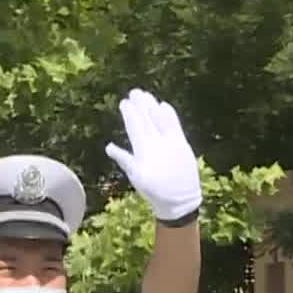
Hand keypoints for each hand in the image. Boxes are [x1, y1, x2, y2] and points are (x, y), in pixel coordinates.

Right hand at [105, 89, 201, 221]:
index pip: (134, 127)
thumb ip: (124, 159)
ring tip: (146, 95)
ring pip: (160, 119)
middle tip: (135, 92)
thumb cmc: (155, 190)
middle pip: (147, 119)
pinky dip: (170, 115)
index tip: (124, 102)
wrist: (180, 200)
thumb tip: (109, 147)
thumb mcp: (136, 177)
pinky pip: (175, 125)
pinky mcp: (183, 144)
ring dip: (153, 106)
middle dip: (140, 105)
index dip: (129, 113)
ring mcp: (171, 142)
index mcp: (143, 151)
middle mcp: (157, 144)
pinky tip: (164, 105)